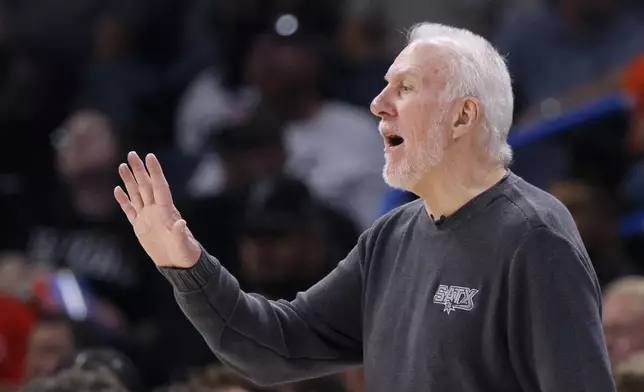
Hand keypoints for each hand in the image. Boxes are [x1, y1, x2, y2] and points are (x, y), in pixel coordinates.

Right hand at [114, 152, 200, 267]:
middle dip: (139, 170)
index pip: (159, 186)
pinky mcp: (140, 227)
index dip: (155, 172)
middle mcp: (156, 210)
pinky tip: (117, 189)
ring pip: (136, 194)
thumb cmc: (185, 253)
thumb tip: (181, 222)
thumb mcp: (183, 244)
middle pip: (145, 186)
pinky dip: (123, 201)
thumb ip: (180, 233)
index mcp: (167, 210)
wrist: (178, 263)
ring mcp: (147, 217)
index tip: (149, 156)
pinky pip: (130, 210)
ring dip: (129, 180)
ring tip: (122, 165)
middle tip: (132, 153)